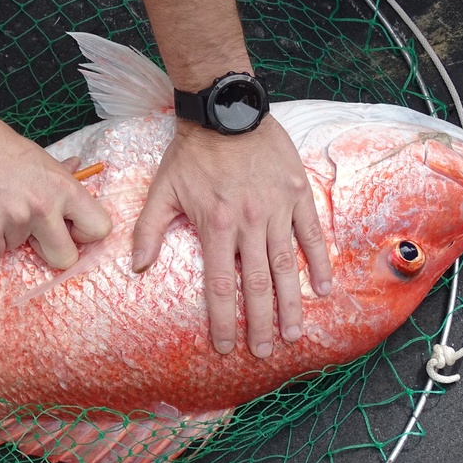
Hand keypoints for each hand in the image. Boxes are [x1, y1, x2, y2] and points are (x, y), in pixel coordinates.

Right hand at [0, 115, 112, 267]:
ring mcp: (15, 221)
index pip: (99, 227)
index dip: (84, 234)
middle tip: (36, 237)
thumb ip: (58, 174)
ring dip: (8, 235)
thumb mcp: (37, 156)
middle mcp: (44, 208)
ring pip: (20, 249)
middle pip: (65, 257)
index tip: (70, 230)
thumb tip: (76, 169)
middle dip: (51, 252)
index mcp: (63, 188)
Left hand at [132, 116, 331, 357]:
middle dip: (261, 323)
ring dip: (292, 303)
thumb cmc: (192, 152)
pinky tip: (324, 289)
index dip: (223, 319)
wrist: (225, 109)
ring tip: (294, 334)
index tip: (226, 347)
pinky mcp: (297, 194)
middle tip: (264, 352)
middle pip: (257, 284)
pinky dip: (320, 261)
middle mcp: (248, 223)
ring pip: (287, 266)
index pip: (220, 285)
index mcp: (215, 226)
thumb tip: (137, 267)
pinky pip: (312, 234)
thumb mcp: (163, 189)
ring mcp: (277, 210)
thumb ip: (149, 230)